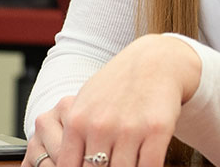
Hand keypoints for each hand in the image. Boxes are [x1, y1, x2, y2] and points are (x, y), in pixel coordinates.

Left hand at [28, 35, 200, 166]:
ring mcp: (129, 129)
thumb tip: (63, 163)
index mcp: (78, 122)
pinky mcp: (156, 130)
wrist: (153, 63)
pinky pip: (150, 166)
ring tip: (125, 165)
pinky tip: (145, 165)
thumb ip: (73, 135)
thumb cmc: (115, 86)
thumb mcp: (84, 105)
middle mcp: (100, 127)